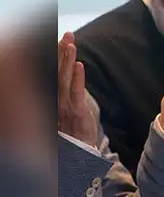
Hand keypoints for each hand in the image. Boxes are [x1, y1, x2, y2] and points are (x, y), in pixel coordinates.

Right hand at [58, 32, 98, 146]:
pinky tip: (78, 65)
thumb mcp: (66, 119)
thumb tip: (70, 77)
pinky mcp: (76, 114)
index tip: (56, 40)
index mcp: (52, 102)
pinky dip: (77, 78)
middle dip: (60, 53)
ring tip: (70, 42)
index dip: (54, 59)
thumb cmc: (71, 140)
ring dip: (67, 60)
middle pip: (56, 73)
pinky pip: (76, 93)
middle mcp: (55, 102)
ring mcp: (64, 107)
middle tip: (66, 34)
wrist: (78, 162)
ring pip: (64, 79)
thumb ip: (65, 99)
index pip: (53, 76)